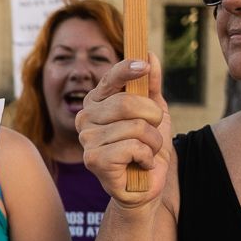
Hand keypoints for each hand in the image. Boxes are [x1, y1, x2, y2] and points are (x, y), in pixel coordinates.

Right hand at [76, 53, 171, 207]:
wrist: (145, 186)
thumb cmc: (146, 148)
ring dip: (152, 142)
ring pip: (135, 127)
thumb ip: (151, 85)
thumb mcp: (154, 113)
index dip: (127, 69)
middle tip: (152, 132)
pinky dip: (146, 157)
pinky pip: (132, 147)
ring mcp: (86, 140)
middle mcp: (85, 118)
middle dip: (152, 118)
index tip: (145, 66)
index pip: (109, 78)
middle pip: (128, 103)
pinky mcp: (93, 160)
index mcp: (96, 103)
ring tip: (146, 153)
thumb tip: (149, 54)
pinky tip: (139, 165)